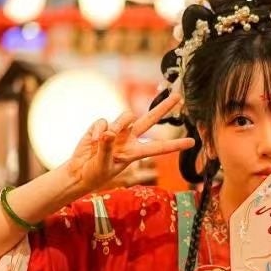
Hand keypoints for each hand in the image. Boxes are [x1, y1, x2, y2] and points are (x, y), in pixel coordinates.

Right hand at [66, 92, 190, 194]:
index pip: (158, 148)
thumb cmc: (95, 173)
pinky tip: (91, 141)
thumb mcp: (103, 165)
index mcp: (135, 152)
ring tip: (103, 141)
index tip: (192, 142)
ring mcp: (117, 131)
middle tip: (179, 97)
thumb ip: (107, 148)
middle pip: (150, 119)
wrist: (79, 171)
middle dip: (164, 107)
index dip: (175, 144)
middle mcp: (130, 139)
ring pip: (125, 117)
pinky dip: (96, 131)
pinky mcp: (102, 127)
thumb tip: (109, 133)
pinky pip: (103, 121)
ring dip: (117, 126)